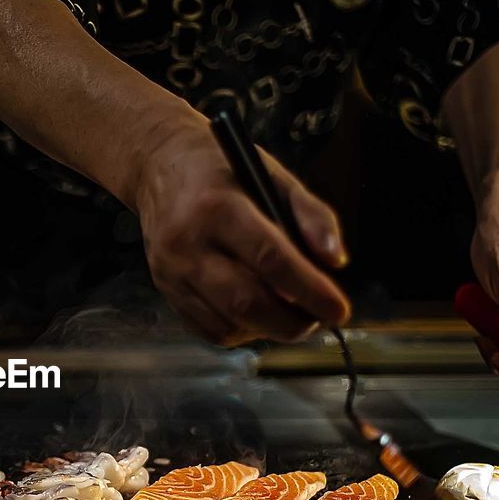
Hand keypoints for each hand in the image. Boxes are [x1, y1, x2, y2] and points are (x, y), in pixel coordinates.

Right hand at [134, 116, 350, 345]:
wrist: (159, 168)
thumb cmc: (222, 171)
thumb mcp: (273, 176)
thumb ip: (311, 215)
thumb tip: (334, 262)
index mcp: (218, 207)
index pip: (271, 260)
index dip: (310, 291)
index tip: (338, 308)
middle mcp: (188, 244)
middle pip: (247, 302)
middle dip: (293, 321)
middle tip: (318, 317)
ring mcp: (171, 273)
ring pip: (230, 324)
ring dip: (269, 328)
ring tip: (289, 312)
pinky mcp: (166, 292)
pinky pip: (210, 331)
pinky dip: (243, 331)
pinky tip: (256, 313)